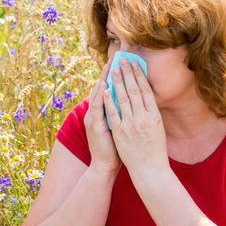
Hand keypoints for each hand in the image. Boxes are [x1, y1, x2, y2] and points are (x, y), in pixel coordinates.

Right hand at [83, 59, 120, 175]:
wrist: (105, 166)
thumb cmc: (115, 149)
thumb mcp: (118, 128)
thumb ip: (121, 115)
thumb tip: (132, 103)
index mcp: (102, 113)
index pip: (107, 90)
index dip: (113, 77)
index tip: (120, 64)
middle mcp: (95, 114)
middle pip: (102, 89)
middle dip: (108, 73)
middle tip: (114, 59)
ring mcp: (94, 119)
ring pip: (98, 95)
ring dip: (103, 80)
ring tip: (109, 67)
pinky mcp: (95, 126)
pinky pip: (97, 109)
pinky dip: (100, 97)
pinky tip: (104, 87)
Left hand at [103, 58, 169, 176]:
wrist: (150, 170)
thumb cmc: (155, 150)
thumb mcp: (158, 129)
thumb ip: (151, 114)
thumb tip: (146, 98)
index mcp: (155, 116)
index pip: (146, 91)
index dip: (139, 76)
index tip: (135, 64)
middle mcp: (144, 118)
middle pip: (134, 90)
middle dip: (127, 74)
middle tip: (122, 60)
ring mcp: (131, 125)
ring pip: (123, 98)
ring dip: (117, 82)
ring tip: (113, 69)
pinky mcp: (120, 132)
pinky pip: (113, 113)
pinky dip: (109, 100)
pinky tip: (105, 89)